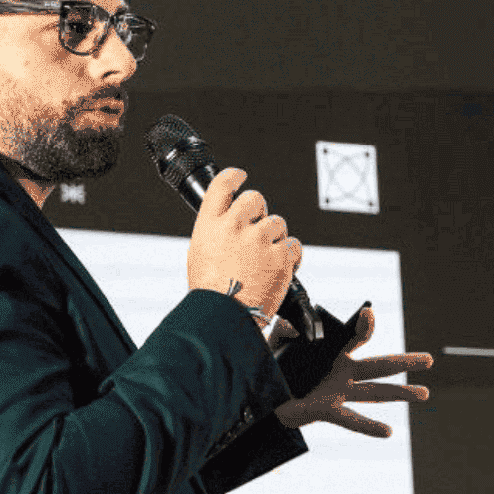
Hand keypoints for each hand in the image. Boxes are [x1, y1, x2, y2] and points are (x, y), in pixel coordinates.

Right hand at [186, 168, 300, 322]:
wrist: (226, 317)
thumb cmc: (211, 292)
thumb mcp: (199, 254)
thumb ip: (215, 232)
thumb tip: (226, 224)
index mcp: (210, 224)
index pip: (223, 184)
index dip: (235, 176)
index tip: (241, 176)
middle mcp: (235, 226)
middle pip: (255, 198)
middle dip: (259, 210)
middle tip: (256, 228)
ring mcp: (259, 240)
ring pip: (277, 222)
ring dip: (274, 236)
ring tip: (264, 258)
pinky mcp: (280, 256)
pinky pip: (294, 244)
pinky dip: (290, 254)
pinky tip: (279, 265)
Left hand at [273, 306, 432, 437]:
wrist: (261, 395)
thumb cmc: (272, 367)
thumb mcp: (276, 342)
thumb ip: (285, 330)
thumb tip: (291, 323)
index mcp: (333, 352)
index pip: (356, 336)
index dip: (365, 326)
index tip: (367, 315)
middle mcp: (341, 371)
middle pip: (379, 365)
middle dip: (404, 362)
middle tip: (428, 360)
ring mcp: (338, 391)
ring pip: (375, 392)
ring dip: (400, 393)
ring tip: (423, 393)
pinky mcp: (327, 409)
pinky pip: (351, 419)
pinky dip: (369, 426)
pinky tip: (389, 432)